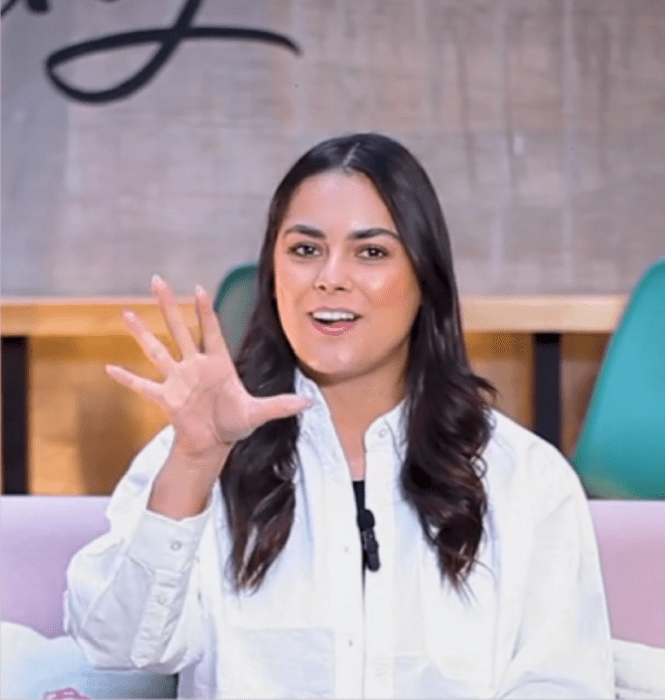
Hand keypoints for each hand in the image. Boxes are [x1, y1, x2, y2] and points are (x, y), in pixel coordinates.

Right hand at [107, 275, 311, 461]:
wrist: (213, 443)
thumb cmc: (235, 423)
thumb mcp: (258, 413)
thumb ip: (281, 405)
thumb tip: (310, 402)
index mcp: (217, 364)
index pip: (211, 331)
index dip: (205, 311)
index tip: (199, 288)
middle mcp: (195, 366)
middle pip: (178, 329)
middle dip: (168, 305)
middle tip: (157, 279)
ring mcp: (178, 380)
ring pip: (157, 351)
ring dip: (142, 332)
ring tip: (126, 313)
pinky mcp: (166, 398)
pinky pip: (143, 386)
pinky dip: (127, 379)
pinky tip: (110, 367)